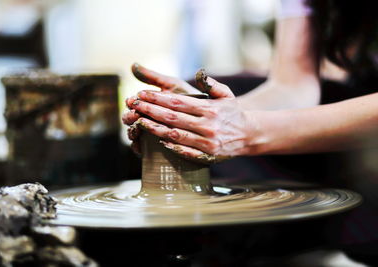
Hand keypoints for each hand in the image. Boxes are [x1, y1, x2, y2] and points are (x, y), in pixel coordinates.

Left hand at [126, 70, 260, 162]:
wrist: (251, 134)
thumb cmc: (234, 113)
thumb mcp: (226, 94)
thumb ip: (211, 84)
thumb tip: (199, 73)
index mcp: (209, 108)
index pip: (177, 102)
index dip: (157, 98)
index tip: (142, 94)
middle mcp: (207, 124)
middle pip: (172, 117)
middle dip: (150, 110)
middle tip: (134, 105)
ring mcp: (207, 141)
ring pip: (175, 134)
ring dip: (155, 128)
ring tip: (139, 122)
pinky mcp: (208, 154)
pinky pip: (187, 152)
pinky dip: (172, 147)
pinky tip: (157, 140)